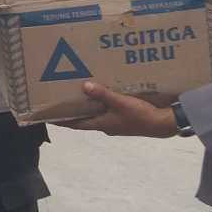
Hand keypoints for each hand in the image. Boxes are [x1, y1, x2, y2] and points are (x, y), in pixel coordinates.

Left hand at [58, 81, 178, 136]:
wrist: (163, 124)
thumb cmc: (140, 115)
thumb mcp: (120, 103)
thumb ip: (103, 95)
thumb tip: (84, 86)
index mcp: (101, 124)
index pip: (76, 124)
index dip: (62, 121)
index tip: (49, 117)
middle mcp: (106, 125)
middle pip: (85, 118)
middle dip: (74, 110)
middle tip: (63, 99)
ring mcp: (116, 123)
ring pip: (97, 114)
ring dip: (89, 106)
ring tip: (80, 94)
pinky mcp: (125, 119)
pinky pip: (109, 111)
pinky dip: (103, 104)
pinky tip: (104, 95)